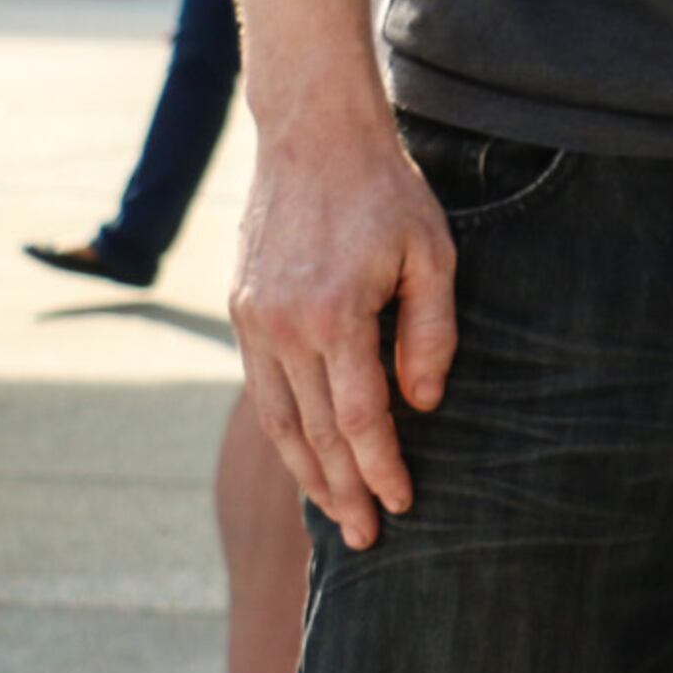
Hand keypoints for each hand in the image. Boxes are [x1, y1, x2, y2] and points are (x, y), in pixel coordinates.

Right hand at [230, 111, 456, 550]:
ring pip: (279, 421)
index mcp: (333, 316)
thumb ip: (430, 333)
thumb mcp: (430, 254)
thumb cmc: (386, 192)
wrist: (311, 136)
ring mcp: (254, 322)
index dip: (382, 468)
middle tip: (367, 537)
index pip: (359, 418)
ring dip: (306, 473)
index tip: (403, 502)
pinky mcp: (242, 311)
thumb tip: (422, 405)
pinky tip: (306, 454)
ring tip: (334, 512)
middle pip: (314, 434)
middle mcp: (283, 328)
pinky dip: (285, 431)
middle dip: (342, 491)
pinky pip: (263, 390)